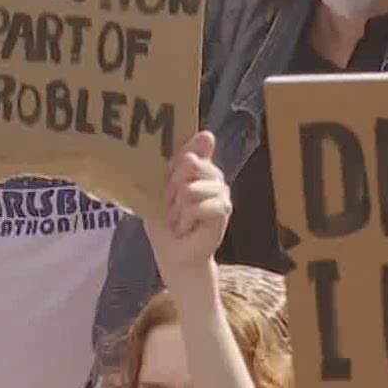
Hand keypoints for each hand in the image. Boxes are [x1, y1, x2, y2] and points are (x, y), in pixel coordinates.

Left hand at [150, 131, 232, 277]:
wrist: (173, 253)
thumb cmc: (165, 220)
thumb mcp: (163, 186)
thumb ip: (180, 161)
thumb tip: (209, 134)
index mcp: (199, 166)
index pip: (190, 149)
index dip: (176, 165)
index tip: (168, 184)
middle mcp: (214, 176)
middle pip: (190, 164)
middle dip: (172, 188)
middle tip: (171, 206)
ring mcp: (221, 192)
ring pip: (191, 189)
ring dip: (177, 208)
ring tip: (178, 219)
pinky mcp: (224, 210)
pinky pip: (198, 206)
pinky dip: (186, 220)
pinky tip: (186, 228)